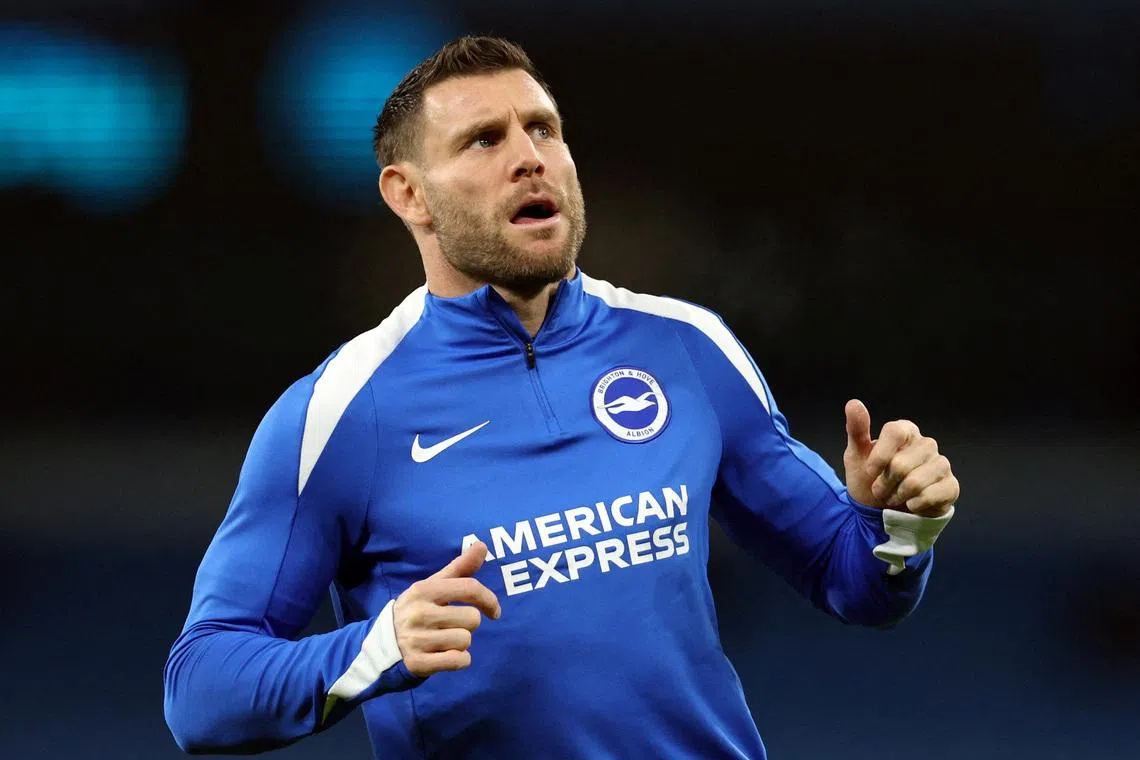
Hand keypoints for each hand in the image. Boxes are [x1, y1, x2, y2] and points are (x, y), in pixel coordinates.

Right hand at [393, 541, 501, 676]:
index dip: (489, 599)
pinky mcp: (418, 663)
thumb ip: (460, 567)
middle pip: (472, 618)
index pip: (469, 588)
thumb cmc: (417, 610)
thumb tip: (482, 545)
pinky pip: (458, 661)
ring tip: (445, 640)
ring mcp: (417, 640)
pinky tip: (445, 656)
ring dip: (462, 643)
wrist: (381, 644)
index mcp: (424, 590)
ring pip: (465, 641)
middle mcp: (419, 613)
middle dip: (469, 624)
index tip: (494, 611)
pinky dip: (459, 661)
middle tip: (453, 626)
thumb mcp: (433, 585)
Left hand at [842, 399, 958, 516]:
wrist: (883, 510)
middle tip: (880, 490)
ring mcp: (941, 464)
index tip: (869, 471)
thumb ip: (856, 429)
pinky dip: (914, 506)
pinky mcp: (951, 486)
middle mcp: (926, 444)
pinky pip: (930, 497)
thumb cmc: (870, 478)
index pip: (895, 432)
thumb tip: (853, 403)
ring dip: (897, 496)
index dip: (879, 456)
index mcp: (905, 430)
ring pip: (915, 483)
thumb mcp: (856, 454)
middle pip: (901, 464)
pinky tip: (911, 504)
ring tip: (894, 497)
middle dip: (884, 484)